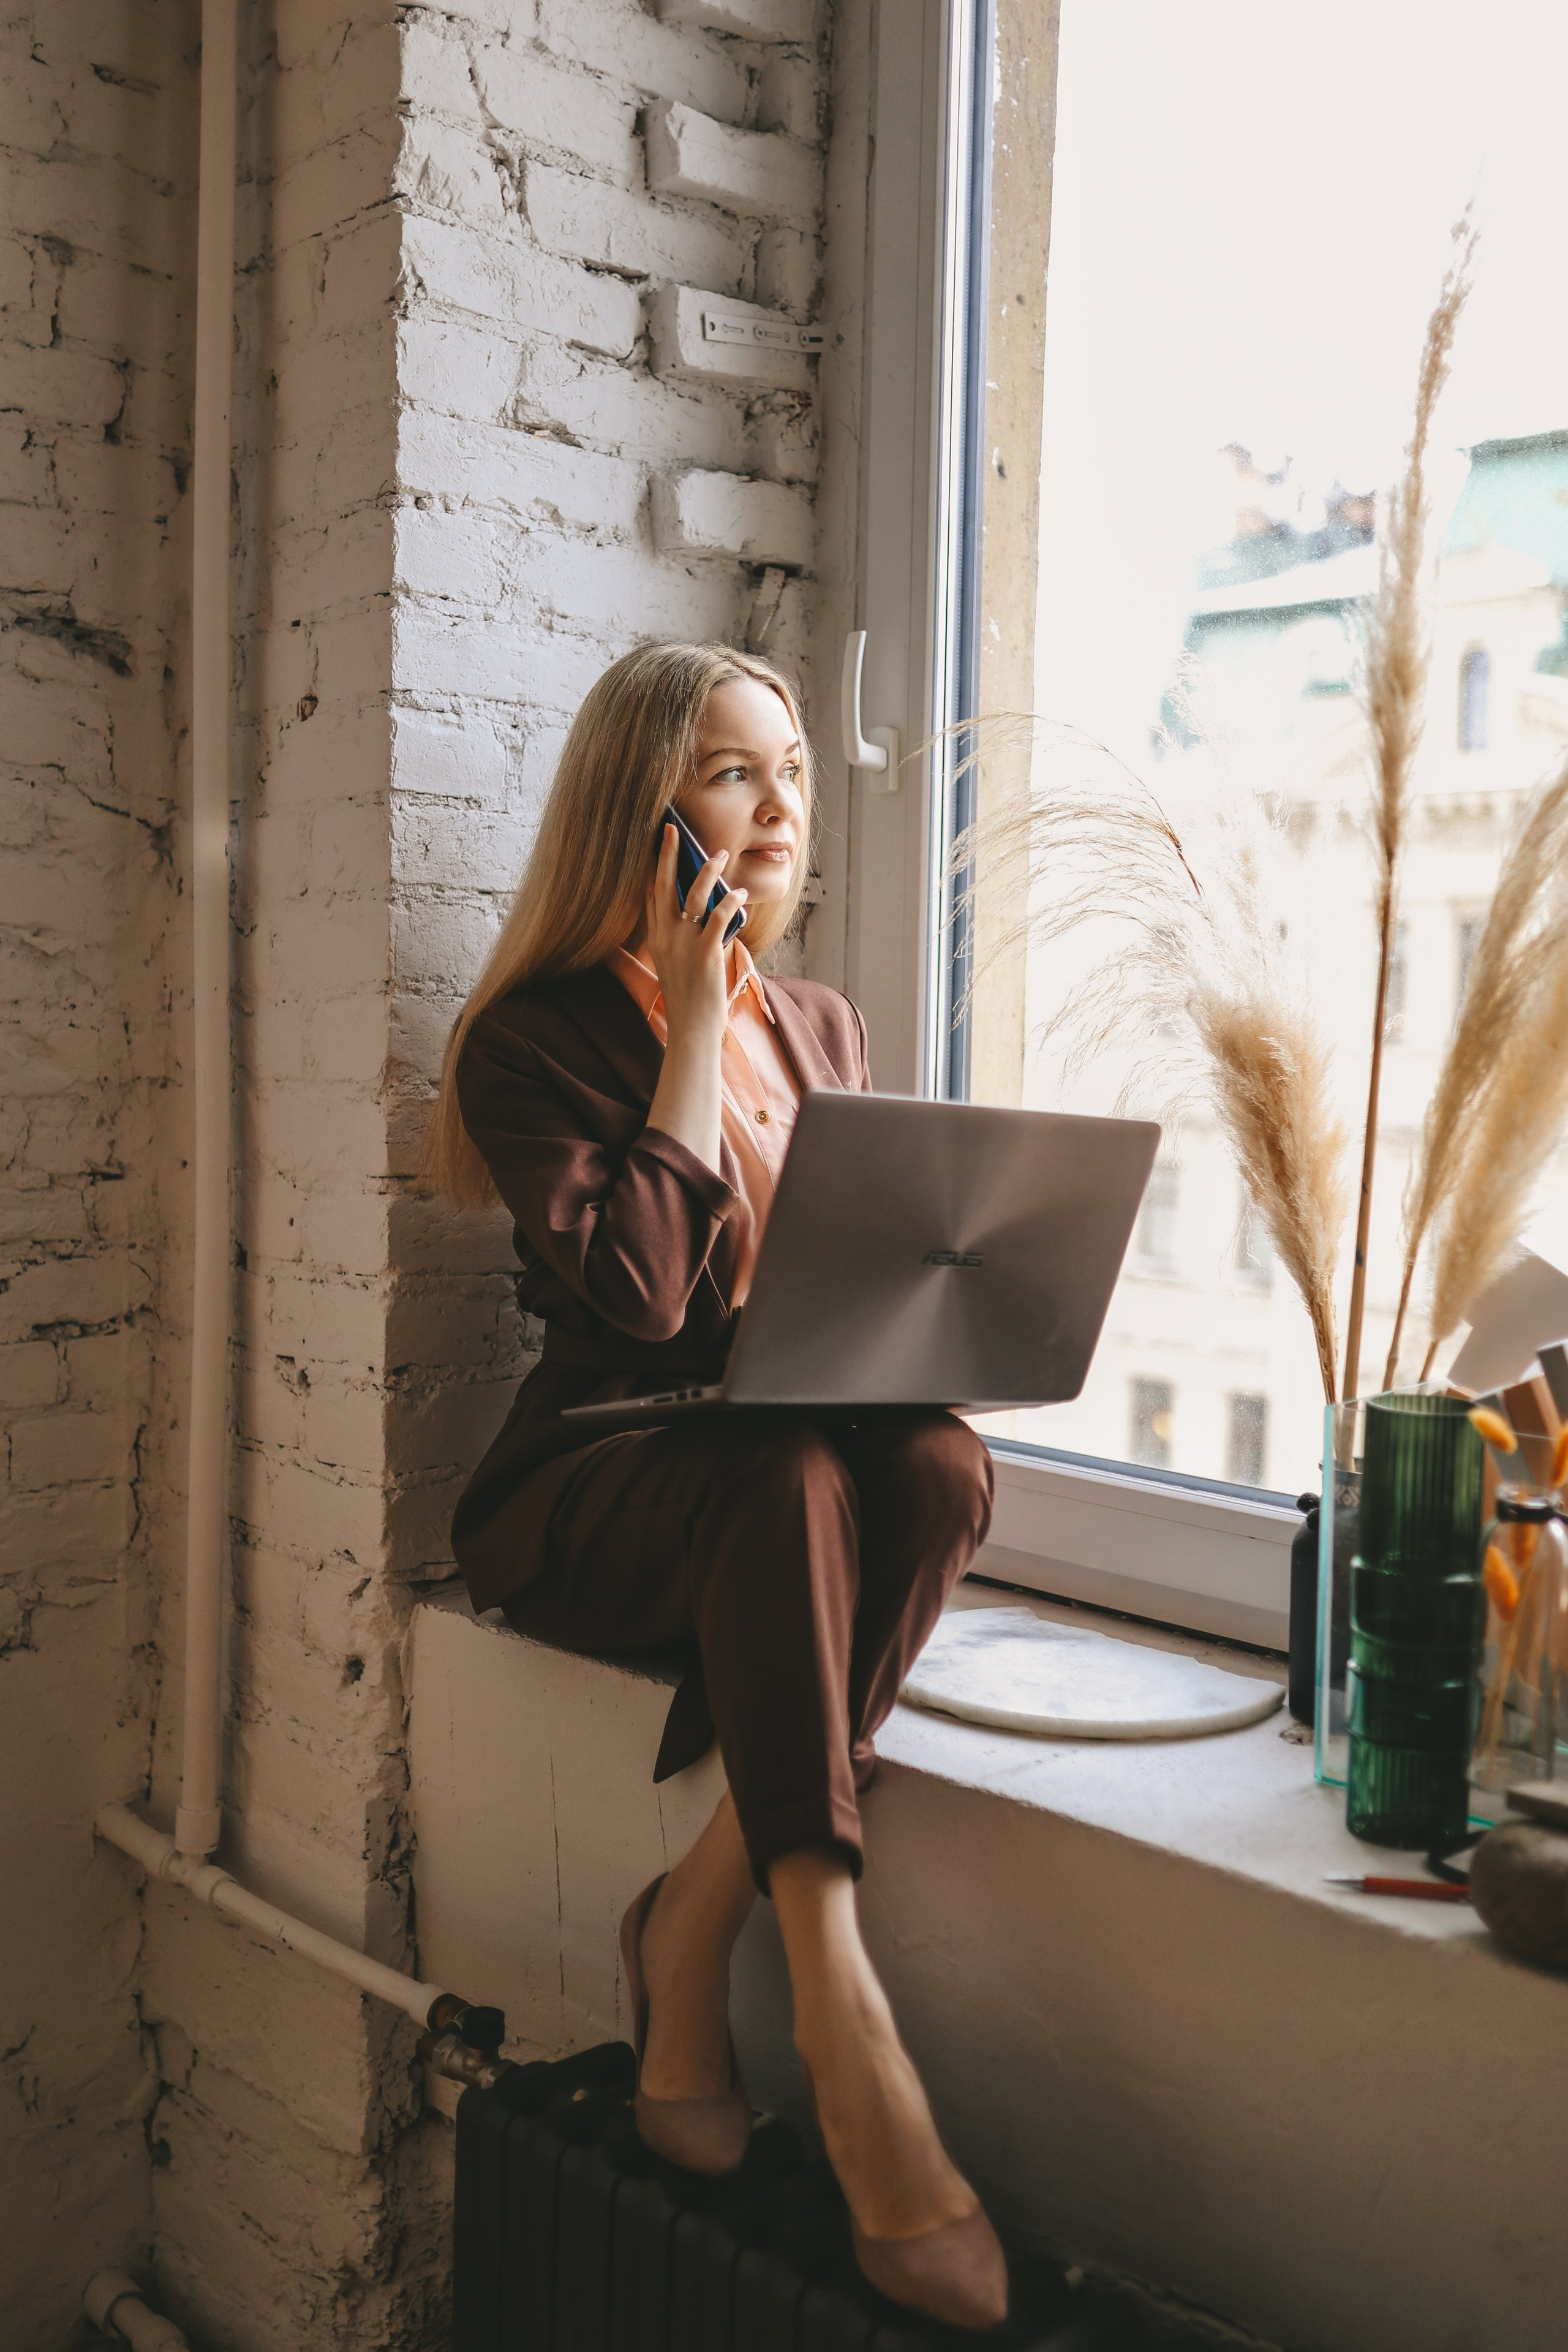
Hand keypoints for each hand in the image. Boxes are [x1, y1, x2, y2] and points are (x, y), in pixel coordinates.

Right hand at [644, 823, 746, 1051]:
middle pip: (664, 885)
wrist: (692, 1028)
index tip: (659, 845)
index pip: (651, 894)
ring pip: (693, 895)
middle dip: (668, 854)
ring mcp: (683, 943)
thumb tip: (705, 915)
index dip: (655, 867)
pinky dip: (730, 901)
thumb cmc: (689, 998)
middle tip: (673, 829)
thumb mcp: (677, 964)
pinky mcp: (705, 953)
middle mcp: (665, 936)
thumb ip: (683, 938)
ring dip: (708, 871)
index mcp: (656, 938)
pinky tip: (740, 894)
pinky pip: (718, 917)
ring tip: (720, 854)